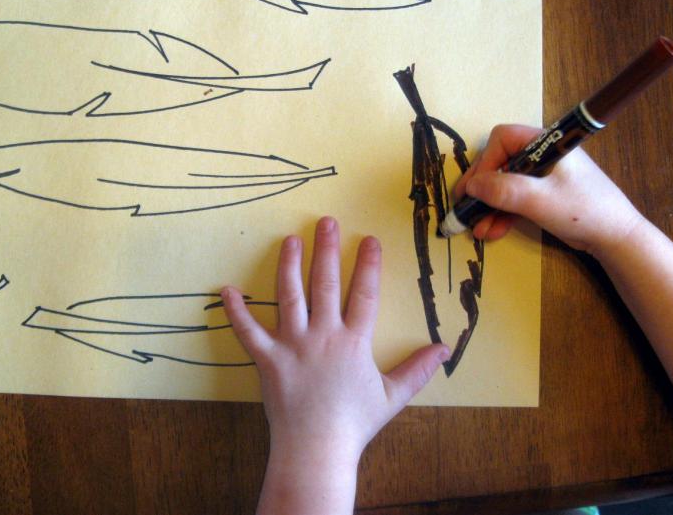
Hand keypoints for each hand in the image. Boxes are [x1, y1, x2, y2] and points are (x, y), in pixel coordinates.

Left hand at [222, 216, 448, 514]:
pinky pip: (248, 332)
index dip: (368, 264)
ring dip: (290, 265)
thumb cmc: (355, 423)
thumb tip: (445, 349)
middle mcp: (323, 335)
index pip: (364, 293)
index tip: (369, 239)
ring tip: (291, 240)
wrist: (317, 449)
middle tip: (326, 222)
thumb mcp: (393, 395)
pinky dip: (236, 311)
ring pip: (289, 296)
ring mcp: (292, 345)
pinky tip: (226, 290)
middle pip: (325, 284)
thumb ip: (418, 369)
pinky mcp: (267, 360)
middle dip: (327, 250)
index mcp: (354, 341)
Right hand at [453, 124, 642, 253]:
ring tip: (477, 229)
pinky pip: (513, 200)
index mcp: (545, 143)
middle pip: (499, 163)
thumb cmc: (583, 210)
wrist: (615, 237)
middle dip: (482, 190)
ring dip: (488, 207)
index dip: (485, 163)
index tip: (475, 189)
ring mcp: (541, 176)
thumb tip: (471, 187)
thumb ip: (504, 191)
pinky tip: (491, 231)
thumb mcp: (540, 200)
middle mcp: (540, 155)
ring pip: (503, 185)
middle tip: (465, 209)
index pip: (503, 140)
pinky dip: (501, 214)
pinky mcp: (542, 195)